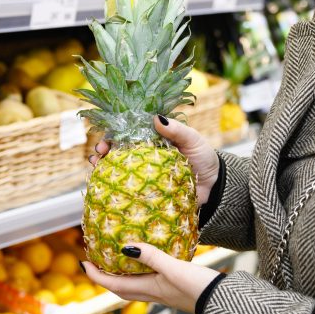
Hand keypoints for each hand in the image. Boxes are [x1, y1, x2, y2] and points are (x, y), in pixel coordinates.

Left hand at [82, 243, 219, 313]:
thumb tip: (125, 246)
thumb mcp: (173, 267)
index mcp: (148, 289)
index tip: (83, 264)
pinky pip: (147, 282)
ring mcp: (162, 293)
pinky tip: (146, 263)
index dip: (96, 276)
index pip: (113, 284)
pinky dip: (138, 274)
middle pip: (120, 288)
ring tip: (115, 262)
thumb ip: (151, 256)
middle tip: (95, 264)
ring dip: (120, 277)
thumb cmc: (197, 286)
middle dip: (104, 278)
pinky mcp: (172, 290)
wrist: (220, 302)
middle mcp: (151, 294)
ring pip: (133, 287)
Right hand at [88, 115, 219, 205]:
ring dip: (103, 169)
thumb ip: (177, 130)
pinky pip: (129, 192)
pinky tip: (106, 188)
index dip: (113, 136)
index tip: (107, 140)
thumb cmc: (204, 160)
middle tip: (99, 154)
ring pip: (118, 172)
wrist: (217, 188)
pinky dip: (115, 190)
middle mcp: (144, 159)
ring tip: (97, 167)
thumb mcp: (192, 140)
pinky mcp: (148, 195)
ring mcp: (144, 178)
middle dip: (103, 152)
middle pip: (117, 153)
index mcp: (152, 143)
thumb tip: (156, 118)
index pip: (127, 136)